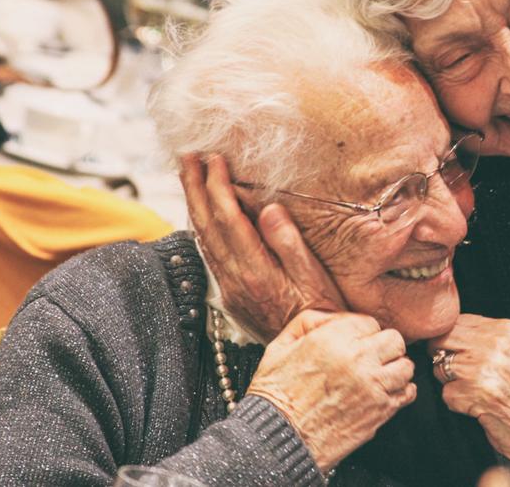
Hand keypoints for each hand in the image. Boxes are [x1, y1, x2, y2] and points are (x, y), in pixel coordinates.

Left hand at [179, 155, 344, 339]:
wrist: (313, 352)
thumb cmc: (322, 313)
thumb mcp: (315, 276)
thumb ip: (289, 242)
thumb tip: (268, 208)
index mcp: (255, 270)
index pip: (228, 219)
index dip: (218, 186)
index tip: (214, 159)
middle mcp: (234, 279)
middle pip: (206, 226)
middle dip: (194, 188)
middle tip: (187, 157)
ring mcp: (229, 289)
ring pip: (202, 240)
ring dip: (193, 205)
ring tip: (188, 176)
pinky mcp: (230, 296)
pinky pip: (208, 255)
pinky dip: (201, 228)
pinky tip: (201, 215)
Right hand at [248, 310, 415, 472]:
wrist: (277, 439)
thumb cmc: (275, 397)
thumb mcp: (279, 347)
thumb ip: (308, 322)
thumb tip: (334, 317)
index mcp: (332, 340)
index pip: (369, 322)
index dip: (362, 333)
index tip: (355, 343)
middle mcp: (357, 360)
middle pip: (394, 340)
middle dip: (384, 346)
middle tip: (372, 357)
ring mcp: (372, 386)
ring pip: (406, 366)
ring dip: (394, 369)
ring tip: (379, 375)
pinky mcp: (380, 411)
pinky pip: (408, 393)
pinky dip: (400, 391)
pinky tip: (384, 393)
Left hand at [429, 315, 509, 471]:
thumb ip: (482, 337)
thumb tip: (443, 333)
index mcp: (505, 329)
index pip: (457, 321)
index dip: (450, 339)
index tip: (459, 354)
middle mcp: (496, 344)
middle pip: (443, 340)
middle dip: (443, 357)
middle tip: (464, 375)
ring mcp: (486, 368)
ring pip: (440, 367)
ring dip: (452, 384)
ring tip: (478, 392)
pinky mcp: (477, 393)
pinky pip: (446, 393)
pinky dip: (457, 404)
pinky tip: (479, 406)